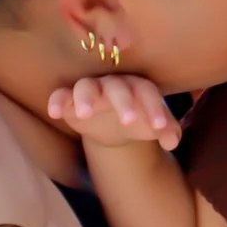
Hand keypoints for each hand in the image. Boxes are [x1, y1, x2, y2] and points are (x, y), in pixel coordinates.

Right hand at [46, 73, 179, 150]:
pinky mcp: (69, 98)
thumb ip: (167, 131)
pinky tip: (55, 113)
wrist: (115, 123)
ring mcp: (91, 89)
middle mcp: (113, 84)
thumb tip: (171, 142)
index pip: (147, 92)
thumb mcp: (153, 126)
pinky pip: (60, 95)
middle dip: (123, 102)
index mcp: (137, 87)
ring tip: (86, 114)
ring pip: (86, 86)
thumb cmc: (138, 119)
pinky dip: (57, 101)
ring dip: (86, 97)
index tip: (159, 127)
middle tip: (128, 121)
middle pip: (117, 87)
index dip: (154, 108)